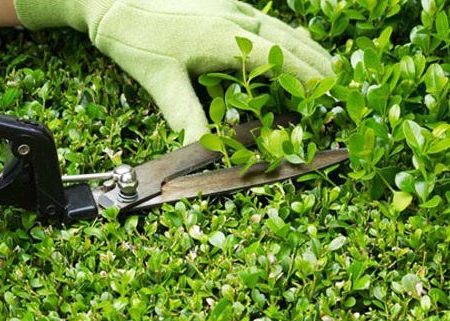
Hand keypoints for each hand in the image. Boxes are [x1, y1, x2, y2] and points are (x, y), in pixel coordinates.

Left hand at [14, 0, 332, 142]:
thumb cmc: (134, 37)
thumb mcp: (160, 81)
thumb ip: (185, 116)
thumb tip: (202, 151)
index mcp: (226, 39)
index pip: (279, 62)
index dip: (307, 81)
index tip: (329, 97)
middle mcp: (235, 19)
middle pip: (289, 43)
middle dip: (317, 65)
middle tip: (341, 86)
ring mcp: (230, 6)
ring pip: (279, 28)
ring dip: (305, 47)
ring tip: (328, 64)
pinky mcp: (221, 2)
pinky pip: (263, 19)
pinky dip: (283, 33)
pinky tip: (287, 38)